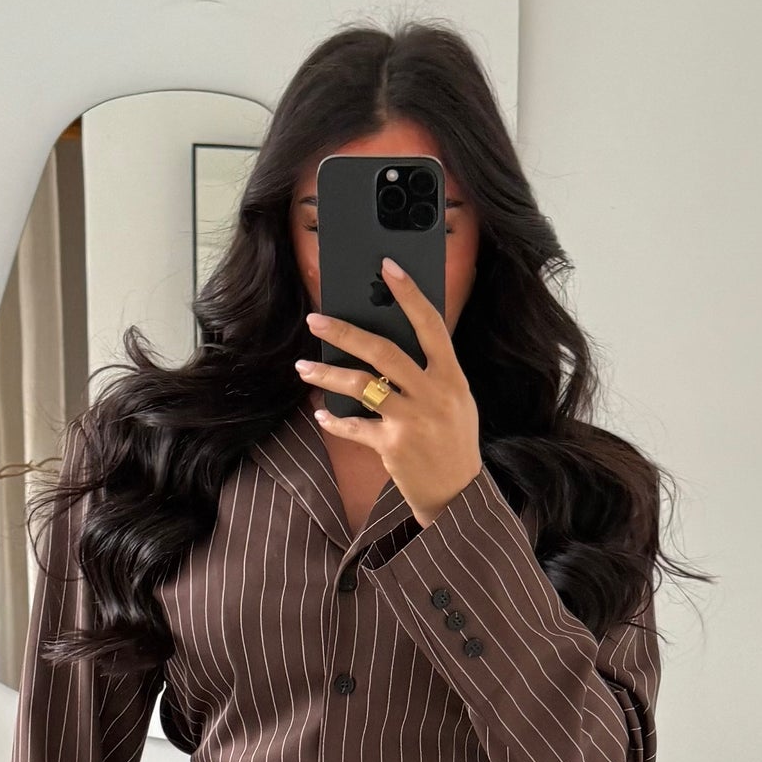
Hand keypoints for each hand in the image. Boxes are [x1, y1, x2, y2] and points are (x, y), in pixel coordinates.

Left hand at [297, 260, 482, 524]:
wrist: (458, 494)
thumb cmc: (453, 440)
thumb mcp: (455, 400)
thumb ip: (430, 372)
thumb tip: (388, 342)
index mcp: (451, 377)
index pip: (431, 325)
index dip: (410, 294)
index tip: (388, 267)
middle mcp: (434, 394)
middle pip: (383, 351)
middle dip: (345, 332)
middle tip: (316, 319)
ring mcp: (413, 420)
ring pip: (361, 385)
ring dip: (327, 373)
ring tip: (304, 366)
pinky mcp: (394, 445)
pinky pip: (354, 426)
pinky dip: (334, 419)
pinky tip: (322, 414)